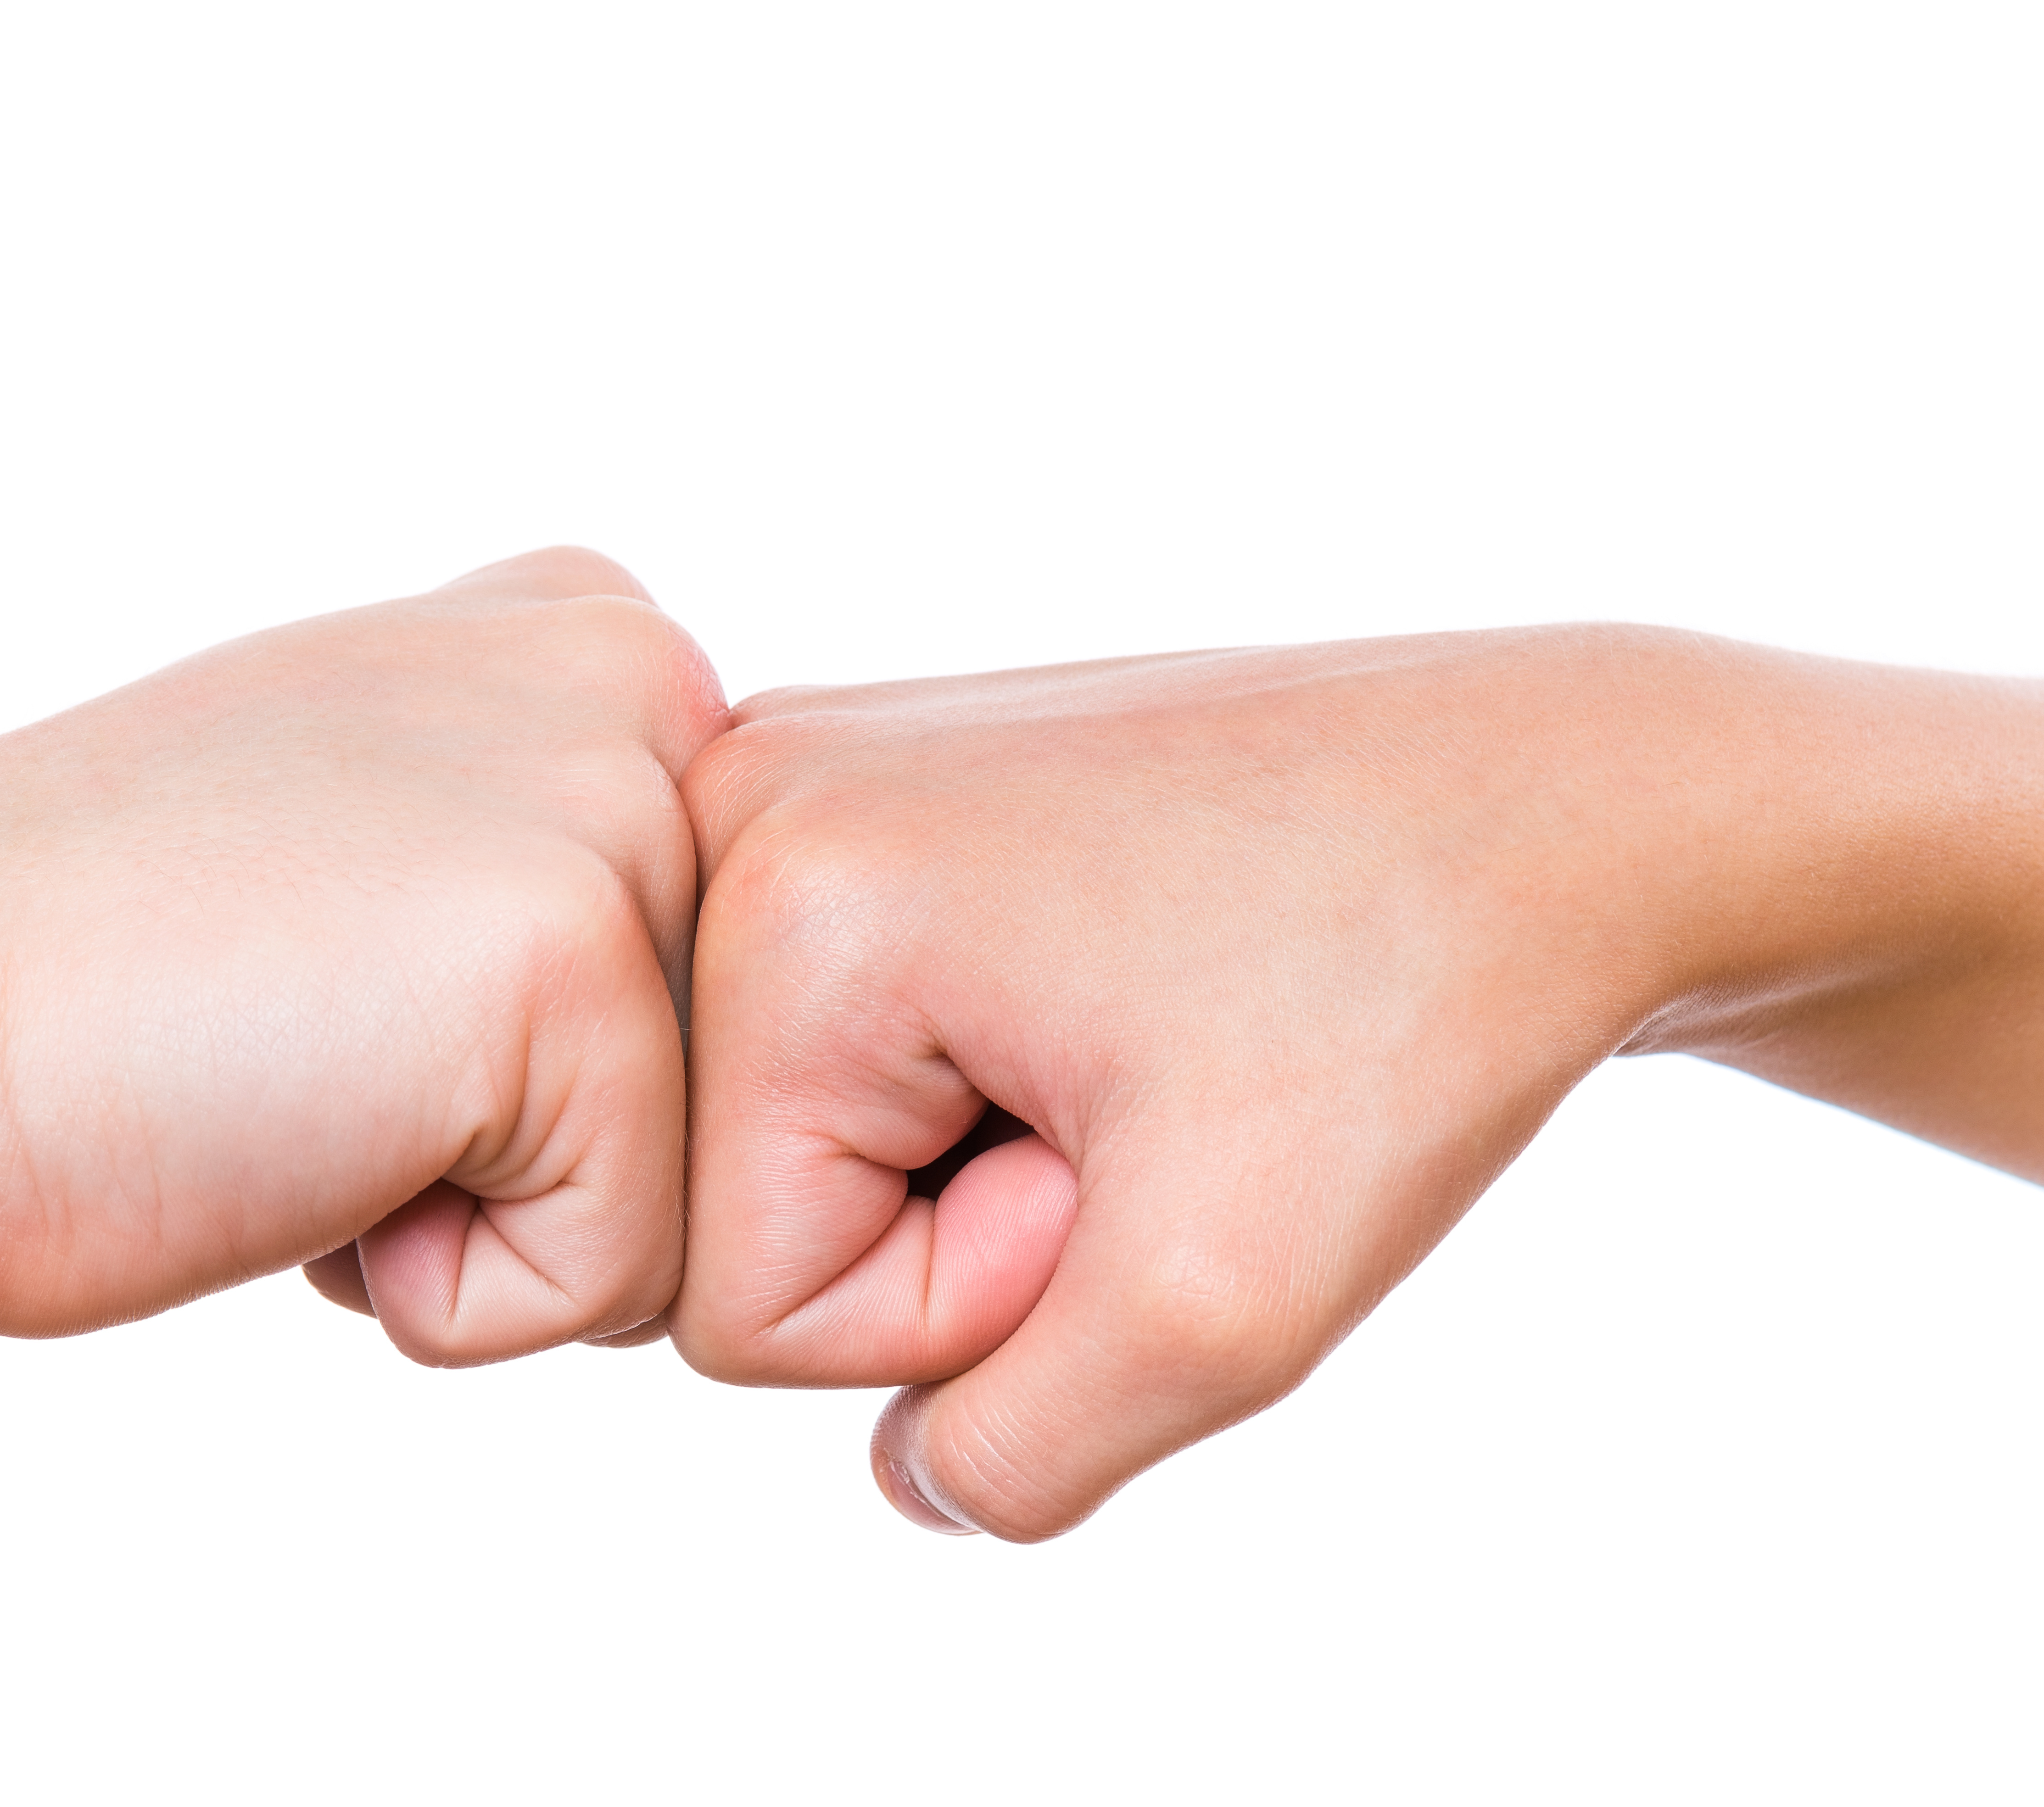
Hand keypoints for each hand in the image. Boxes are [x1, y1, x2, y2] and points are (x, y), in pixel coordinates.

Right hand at [0, 547, 726, 1558]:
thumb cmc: (93, 968)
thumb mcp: (362, 810)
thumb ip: (543, 830)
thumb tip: (689, 957)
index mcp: (592, 629)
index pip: (708, 971)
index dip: (514, 1056)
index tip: (330, 976)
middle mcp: (638, 679)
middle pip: (719, 1073)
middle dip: (523, 1137)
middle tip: (306, 1035)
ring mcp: (619, 814)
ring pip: (680, 1188)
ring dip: (480, 1215)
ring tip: (299, 1083)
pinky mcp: (579, 975)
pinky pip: (610, 1279)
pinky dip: (442, 1291)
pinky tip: (297, 1148)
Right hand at [670, 627, 2043, 1538]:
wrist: (1560, 797)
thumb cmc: (1414, 1008)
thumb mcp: (1221, 1311)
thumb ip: (1010, 1458)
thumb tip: (911, 1472)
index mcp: (788, 902)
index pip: (744, 1304)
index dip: (963, 1305)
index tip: (1129, 1167)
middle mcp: (749, 801)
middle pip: (751, 1212)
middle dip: (957, 1225)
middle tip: (1147, 1105)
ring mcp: (804, 777)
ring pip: (807, 1133)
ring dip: (974, 1152)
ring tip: (1138, 1045)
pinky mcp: (875, 786)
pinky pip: (854, 1041)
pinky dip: (983, 1071)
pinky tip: (1113, 998)